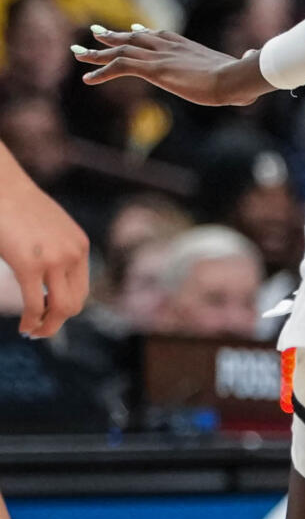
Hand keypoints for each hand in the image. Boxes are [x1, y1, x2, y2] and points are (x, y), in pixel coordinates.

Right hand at [0, 164, 88, 336]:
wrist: (1, 186)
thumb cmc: (16, 206)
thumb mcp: (47, 228)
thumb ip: (53, 248)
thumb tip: (47, 270)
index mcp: (79, 246)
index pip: (82, 289)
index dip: (67, 307)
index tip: (51, 316)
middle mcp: (73, 254)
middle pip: (76, 302)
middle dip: (59, 321)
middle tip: (42, 331)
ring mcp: (54, 260)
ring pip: (61, 308)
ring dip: (48, 326)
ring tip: (34, 332)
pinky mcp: (30, 264)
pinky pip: (37, 303)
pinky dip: (32, 320)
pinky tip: (25, 327)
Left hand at [71, 24, 272, 106]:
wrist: (235, 78)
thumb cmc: (243, 77)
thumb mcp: (242, 67)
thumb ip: (245, 60)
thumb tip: (257, 54)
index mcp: (188, 47)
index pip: (159, 35)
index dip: (143, 32)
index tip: (131, 28)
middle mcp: (170, 47)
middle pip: (135, 37)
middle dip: (113, 36)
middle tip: (95, 32)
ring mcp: (160, 57)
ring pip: (121, 49)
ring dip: (98, 52)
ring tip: (79, 54)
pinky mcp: (154, 69)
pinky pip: (120, 67)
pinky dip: (101, 71)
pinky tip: (87, 78)